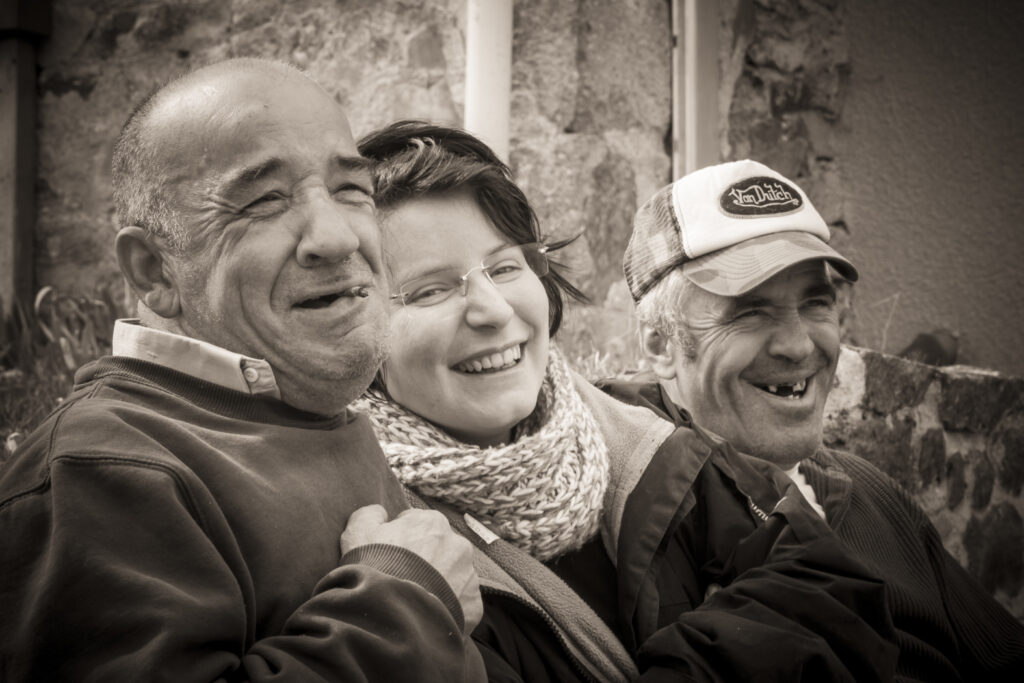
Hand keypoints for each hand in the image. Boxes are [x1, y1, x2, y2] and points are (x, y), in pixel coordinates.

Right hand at [341, 505, 482, 632]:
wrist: (391, 616)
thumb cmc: (374, 570)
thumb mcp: (358, 533)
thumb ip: (370, 514)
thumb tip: (380, 512)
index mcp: (432, 522)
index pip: (417, 526)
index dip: (400, 543)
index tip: (390, 559)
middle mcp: (457, 543)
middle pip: (439, 550)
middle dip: (424, 562)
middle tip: (402, 581)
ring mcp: (468, 574)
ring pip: (453, 575)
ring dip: (438, 584)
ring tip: (415, 601)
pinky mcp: (473, 603)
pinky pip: (461, 603)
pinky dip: (447, 608)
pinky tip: (427, 615)